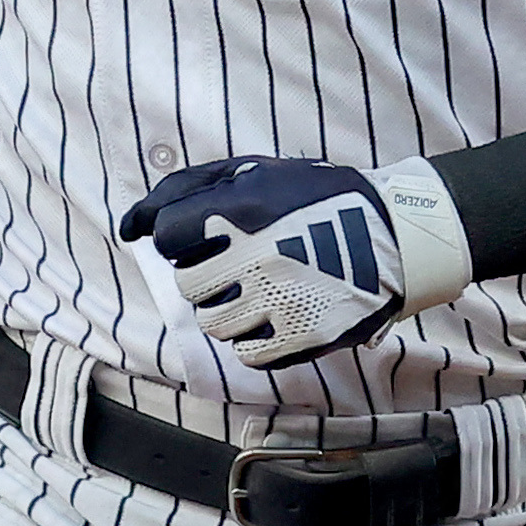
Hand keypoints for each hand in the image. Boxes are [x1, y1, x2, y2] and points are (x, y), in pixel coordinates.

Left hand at [119, 154, 470, 367]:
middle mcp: (255, 258)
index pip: (167, 235)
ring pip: (214, 323)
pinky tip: (278, 313)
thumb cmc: (315, 198)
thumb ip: (183, 191)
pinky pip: (247, 354)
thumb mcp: (253, 172)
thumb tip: (129, 229)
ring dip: (229, 307)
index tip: (212, 233)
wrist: (396, 235)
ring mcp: (279, 303)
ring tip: (263, 287)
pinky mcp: (301, 339)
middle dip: (205, 274)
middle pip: (187, 285)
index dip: (185, 235)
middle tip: (241, 262)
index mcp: (242, 210)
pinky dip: (256, 338)